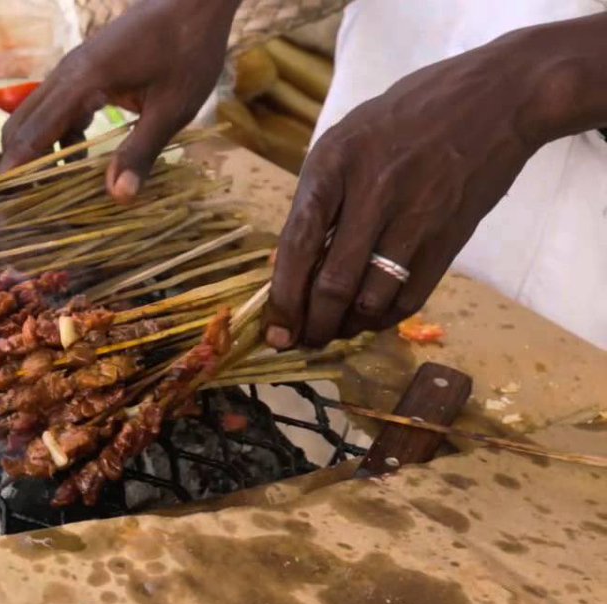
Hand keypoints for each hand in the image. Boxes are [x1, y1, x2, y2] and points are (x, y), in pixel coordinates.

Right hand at [0, 0, 240, 201]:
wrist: (193, 3)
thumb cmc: (187, 51)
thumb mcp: (172, 109)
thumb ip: (141, 152)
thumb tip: (117, 196)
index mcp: (82, 82)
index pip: (31, 134)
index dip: (14, 172)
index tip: (3, 205)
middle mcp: (66, 75)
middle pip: (20, 125)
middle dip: (18, 166)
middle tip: (23, 208)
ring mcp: (72, 70)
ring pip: (36, 117)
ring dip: (38, 153)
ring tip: (50, 193)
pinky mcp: (83, 71)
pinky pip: (55, 108)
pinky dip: (57, 137)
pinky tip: (79, 161)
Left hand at [265, 33, 547, 348]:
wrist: (495, 98)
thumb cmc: (405, 117)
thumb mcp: (345, 140)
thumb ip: (318, 197)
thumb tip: (288, 262)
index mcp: (333, 165)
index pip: (296, 245)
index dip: (282, 297)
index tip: (272, 330)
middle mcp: (371, 193)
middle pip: (332, 284)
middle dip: (311, 325)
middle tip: (299, 342)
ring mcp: (415, 217)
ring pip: (370, 298)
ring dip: (346, 327)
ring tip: (333, 331)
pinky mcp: (449, 238)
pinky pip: (410, 297)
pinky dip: (384, 318)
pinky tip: (370, 319)